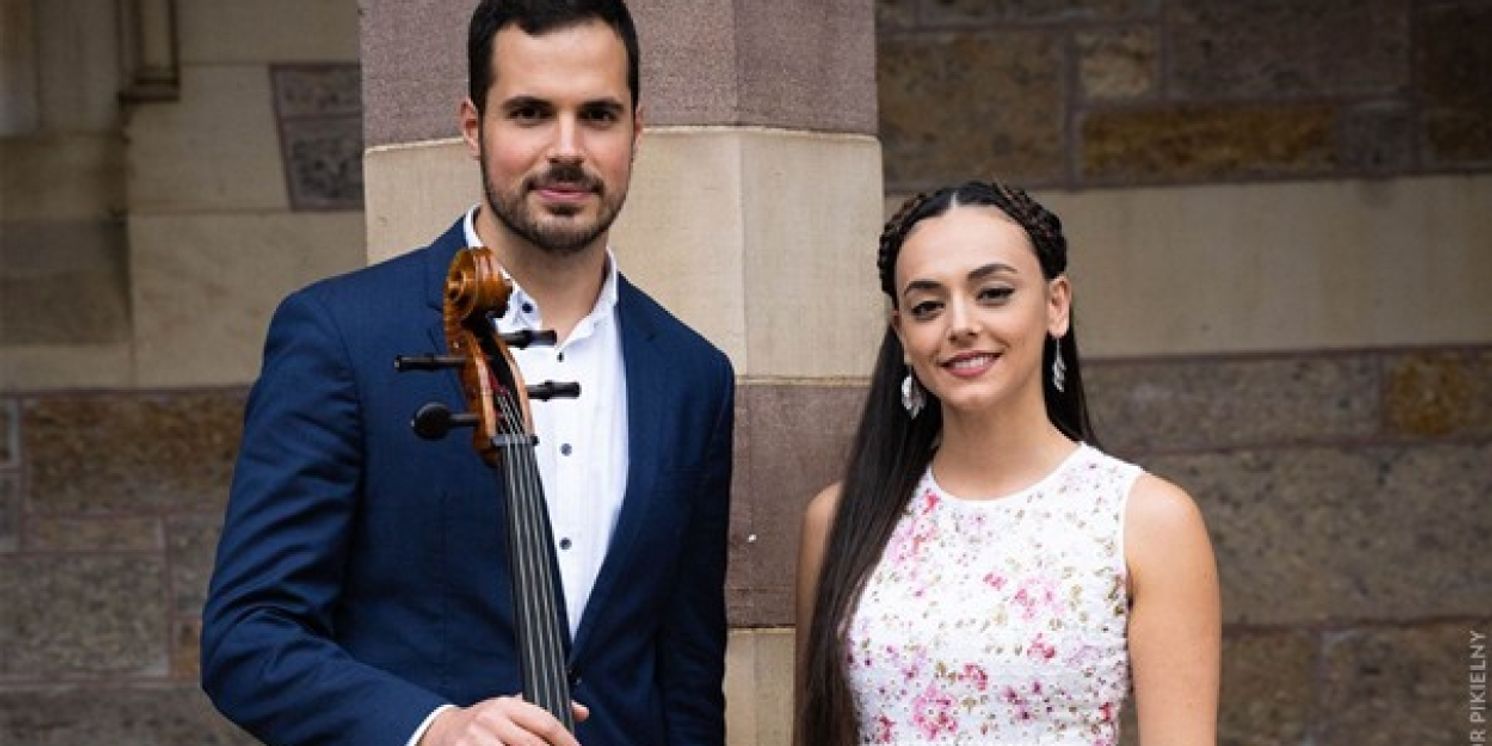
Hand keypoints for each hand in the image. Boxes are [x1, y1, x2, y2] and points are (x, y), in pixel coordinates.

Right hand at [420, 696, 589, 745]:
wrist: (442, 732)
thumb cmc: (485, 723)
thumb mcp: (511, 709)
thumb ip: (544, 712)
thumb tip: (582, 713)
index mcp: (506, 704)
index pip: (545, 722)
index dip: (565, 741)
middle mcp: (491, 719)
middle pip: (532, 745)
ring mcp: (475, 739)